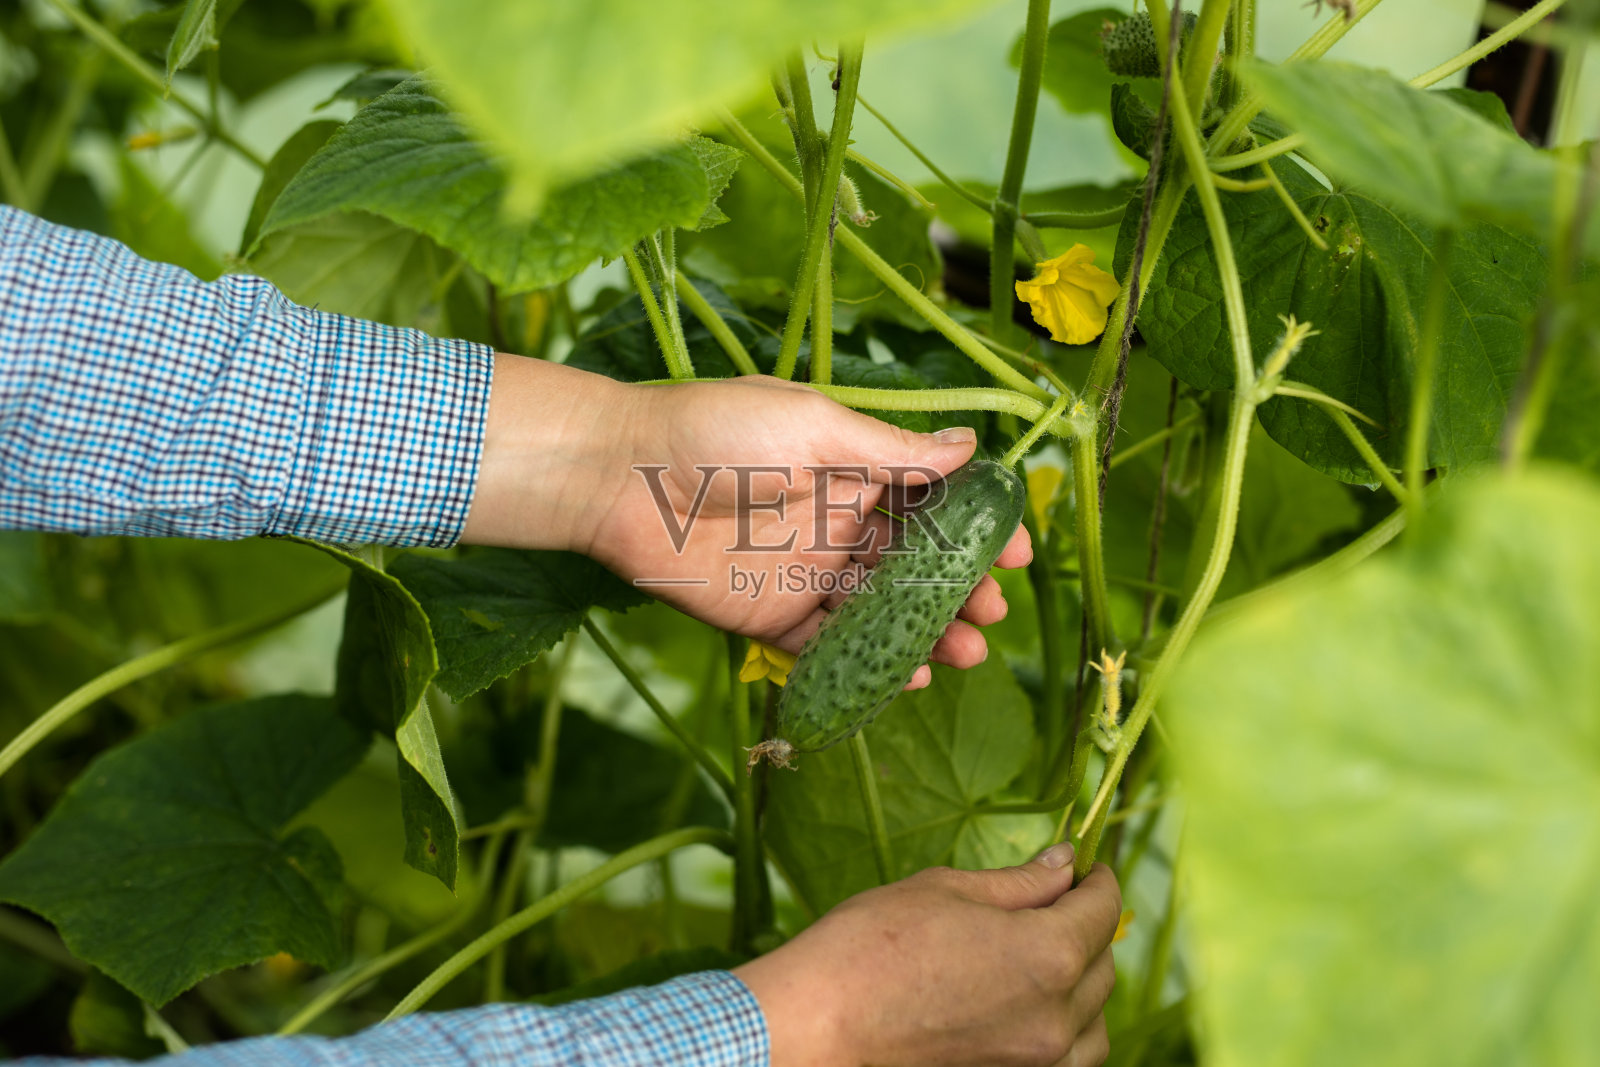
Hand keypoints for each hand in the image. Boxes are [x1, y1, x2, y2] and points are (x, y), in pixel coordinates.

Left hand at [460, 358, 1031, 682]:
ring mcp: (806, 574)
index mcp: (852, 469)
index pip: (933, 502)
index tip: (1019, 552)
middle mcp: (837, 523)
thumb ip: (890, 451)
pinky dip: (869, 664)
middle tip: (992, 613)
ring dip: (928, 633)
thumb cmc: (717, 432)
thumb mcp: (814, 426)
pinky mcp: (770, 619)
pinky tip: (907, 675)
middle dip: (962, 591)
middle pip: (916, 566)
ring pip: (882, 613)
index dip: (980, 528)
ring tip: (967, 653)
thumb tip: (969, 447)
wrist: (621, 478)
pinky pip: (827, 650)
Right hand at [733, 848, 1121, 1066]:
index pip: (1101, 909)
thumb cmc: (873, 946)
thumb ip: (1020, 882)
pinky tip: (1033, 1005)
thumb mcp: (947, 890)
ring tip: (1045, 954)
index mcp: (1047, 954)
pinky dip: (1068, 1030)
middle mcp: (1056, 1016)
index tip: (1085, 866)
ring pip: (1094, 1021)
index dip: (1096, 880)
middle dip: (1087, 925)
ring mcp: (1037, 1060)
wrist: (822, 1023)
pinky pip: (1069, 1058)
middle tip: (1054, 898)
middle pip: (1102, 964)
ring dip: (1083, 983)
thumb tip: (1064, 863)